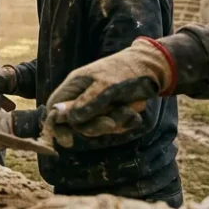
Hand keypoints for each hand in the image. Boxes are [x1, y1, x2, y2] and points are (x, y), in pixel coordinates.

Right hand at [43, 37, 172, 141]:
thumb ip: (87, 102)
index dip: (56, 125)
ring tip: (130, 110)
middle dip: (95, 125)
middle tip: (111, 123)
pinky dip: (125, 123)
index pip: (55, 107)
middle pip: (77, 122)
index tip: (67, 140)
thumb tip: (66, 117)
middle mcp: (83, 96)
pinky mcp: (113, 111)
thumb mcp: (107, 86)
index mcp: (74, 86)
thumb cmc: (126, 71)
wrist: (154, 68)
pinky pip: (114, 126)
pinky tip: (135, 114)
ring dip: (115, 122)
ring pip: (97, 126)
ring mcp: (98, 105)